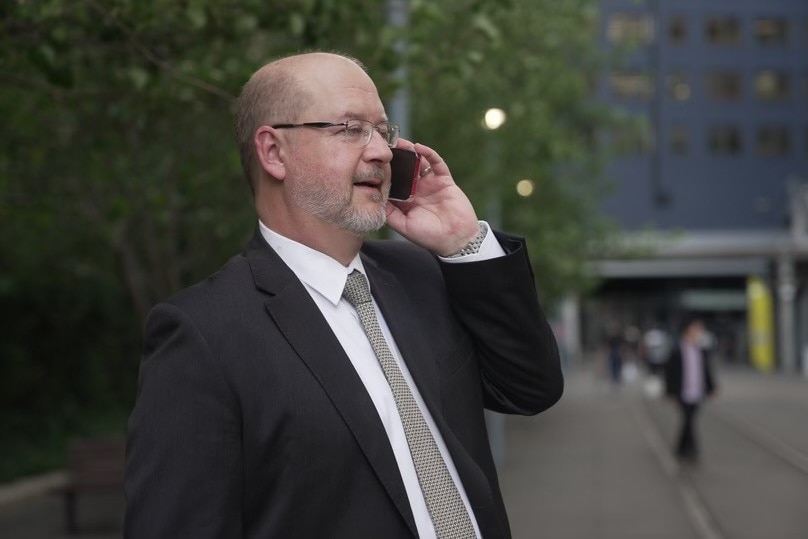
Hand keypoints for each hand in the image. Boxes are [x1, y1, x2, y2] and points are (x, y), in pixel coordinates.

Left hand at [385, 140, 479, 255]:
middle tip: (385, 146)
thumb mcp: (404, 226)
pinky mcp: (445, 181)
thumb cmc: (429, 237)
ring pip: (419, 163)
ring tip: (400, 143)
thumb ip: (389, 213)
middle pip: (405, 169)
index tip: (373, 162)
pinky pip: (437, 164)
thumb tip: (374, 199)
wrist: (456, 240)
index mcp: (406, 200)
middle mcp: (418, 190)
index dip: (385, 172)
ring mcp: (431, 184)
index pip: (393, 182)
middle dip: (396, 159)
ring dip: (410, 152)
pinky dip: (429, 154)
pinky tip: (419, 148)